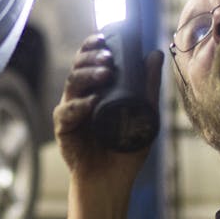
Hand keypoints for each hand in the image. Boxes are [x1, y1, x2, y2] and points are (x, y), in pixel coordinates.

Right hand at [52, 35, 161, 191]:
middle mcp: (80, 97)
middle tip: (108, 57)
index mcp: (95, 89)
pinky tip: (91, 102)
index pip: (89, 60)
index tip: (104, 37)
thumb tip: (155, 53)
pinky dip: (78, 106)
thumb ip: (149, 86)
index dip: (92, 46)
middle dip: (90, 57)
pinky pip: (66, 113)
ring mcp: (71, 112)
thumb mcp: (145, 114)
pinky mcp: (64, 130)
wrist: (112, 181)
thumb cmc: (125, 149)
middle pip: (77, 67)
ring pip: (71, 84)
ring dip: (87, 75)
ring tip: (105, 74)